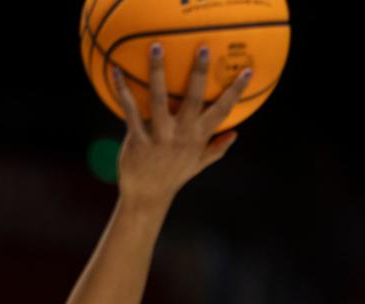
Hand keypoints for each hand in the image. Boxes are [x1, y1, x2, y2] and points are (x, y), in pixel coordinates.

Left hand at [111, 44, 251, 204]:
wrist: (147, 196)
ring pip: (159, 99)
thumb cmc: (173, 176)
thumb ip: (216, 149)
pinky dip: (123, 91)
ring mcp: (159, 137)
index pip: (222, 111)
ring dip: (158, 72)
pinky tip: (117, 72)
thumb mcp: (198, 164)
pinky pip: (130, 111)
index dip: (235, 91)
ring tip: (157, 48)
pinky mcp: (137, 140)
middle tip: (202, 47)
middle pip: (192, 98)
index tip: (247, 70)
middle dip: (198, 72)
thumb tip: (236, 134)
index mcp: (198, 137)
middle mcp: (180, 135)